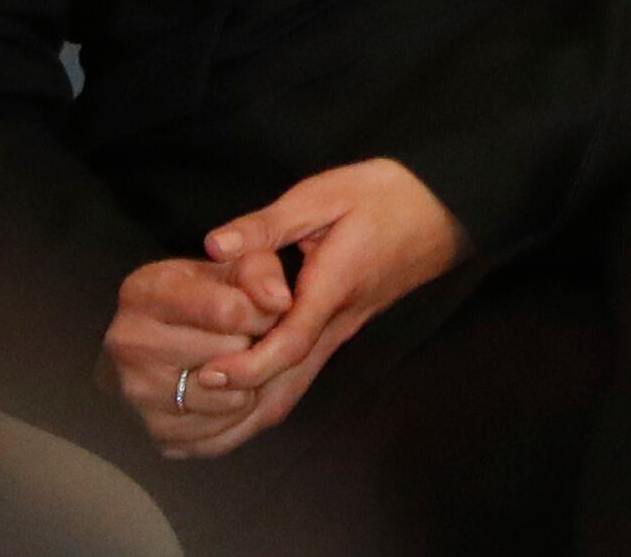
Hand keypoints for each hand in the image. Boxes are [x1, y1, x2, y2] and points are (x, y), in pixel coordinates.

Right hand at [103, 257, 279, 459]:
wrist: (158, 344)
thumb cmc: (203, 296)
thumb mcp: (229, 266)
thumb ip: (259, 271)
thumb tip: (280, 302)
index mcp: (144, 292)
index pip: (229, 311)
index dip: (263, 314)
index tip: (266, 313)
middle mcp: (128, 344)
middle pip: (229, 358)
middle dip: (255, 348)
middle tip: (250, 340)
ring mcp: (136, 393)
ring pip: (228, 399)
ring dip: (250, 384)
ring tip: (239, 363)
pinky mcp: (154, 432)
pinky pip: (220, 434)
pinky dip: (238, 417)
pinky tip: (230, 392)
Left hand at [167, 159, 463, 459]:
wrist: (445, 210)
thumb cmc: (387, 197)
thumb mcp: (327, 194)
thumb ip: (269, 224)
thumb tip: (215, 245)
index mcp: (333, 286)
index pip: (292, 341)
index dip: (250, 364)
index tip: (208, 372)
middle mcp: (337, 322)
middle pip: (290, 385)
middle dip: (238, 411)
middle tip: (185, 424)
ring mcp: (340, 332)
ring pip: (294, 389)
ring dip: (248, 417)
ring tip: (196, 437)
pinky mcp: (338, 332)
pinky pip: (300, 377)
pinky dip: (264, 401)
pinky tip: (232, 411)